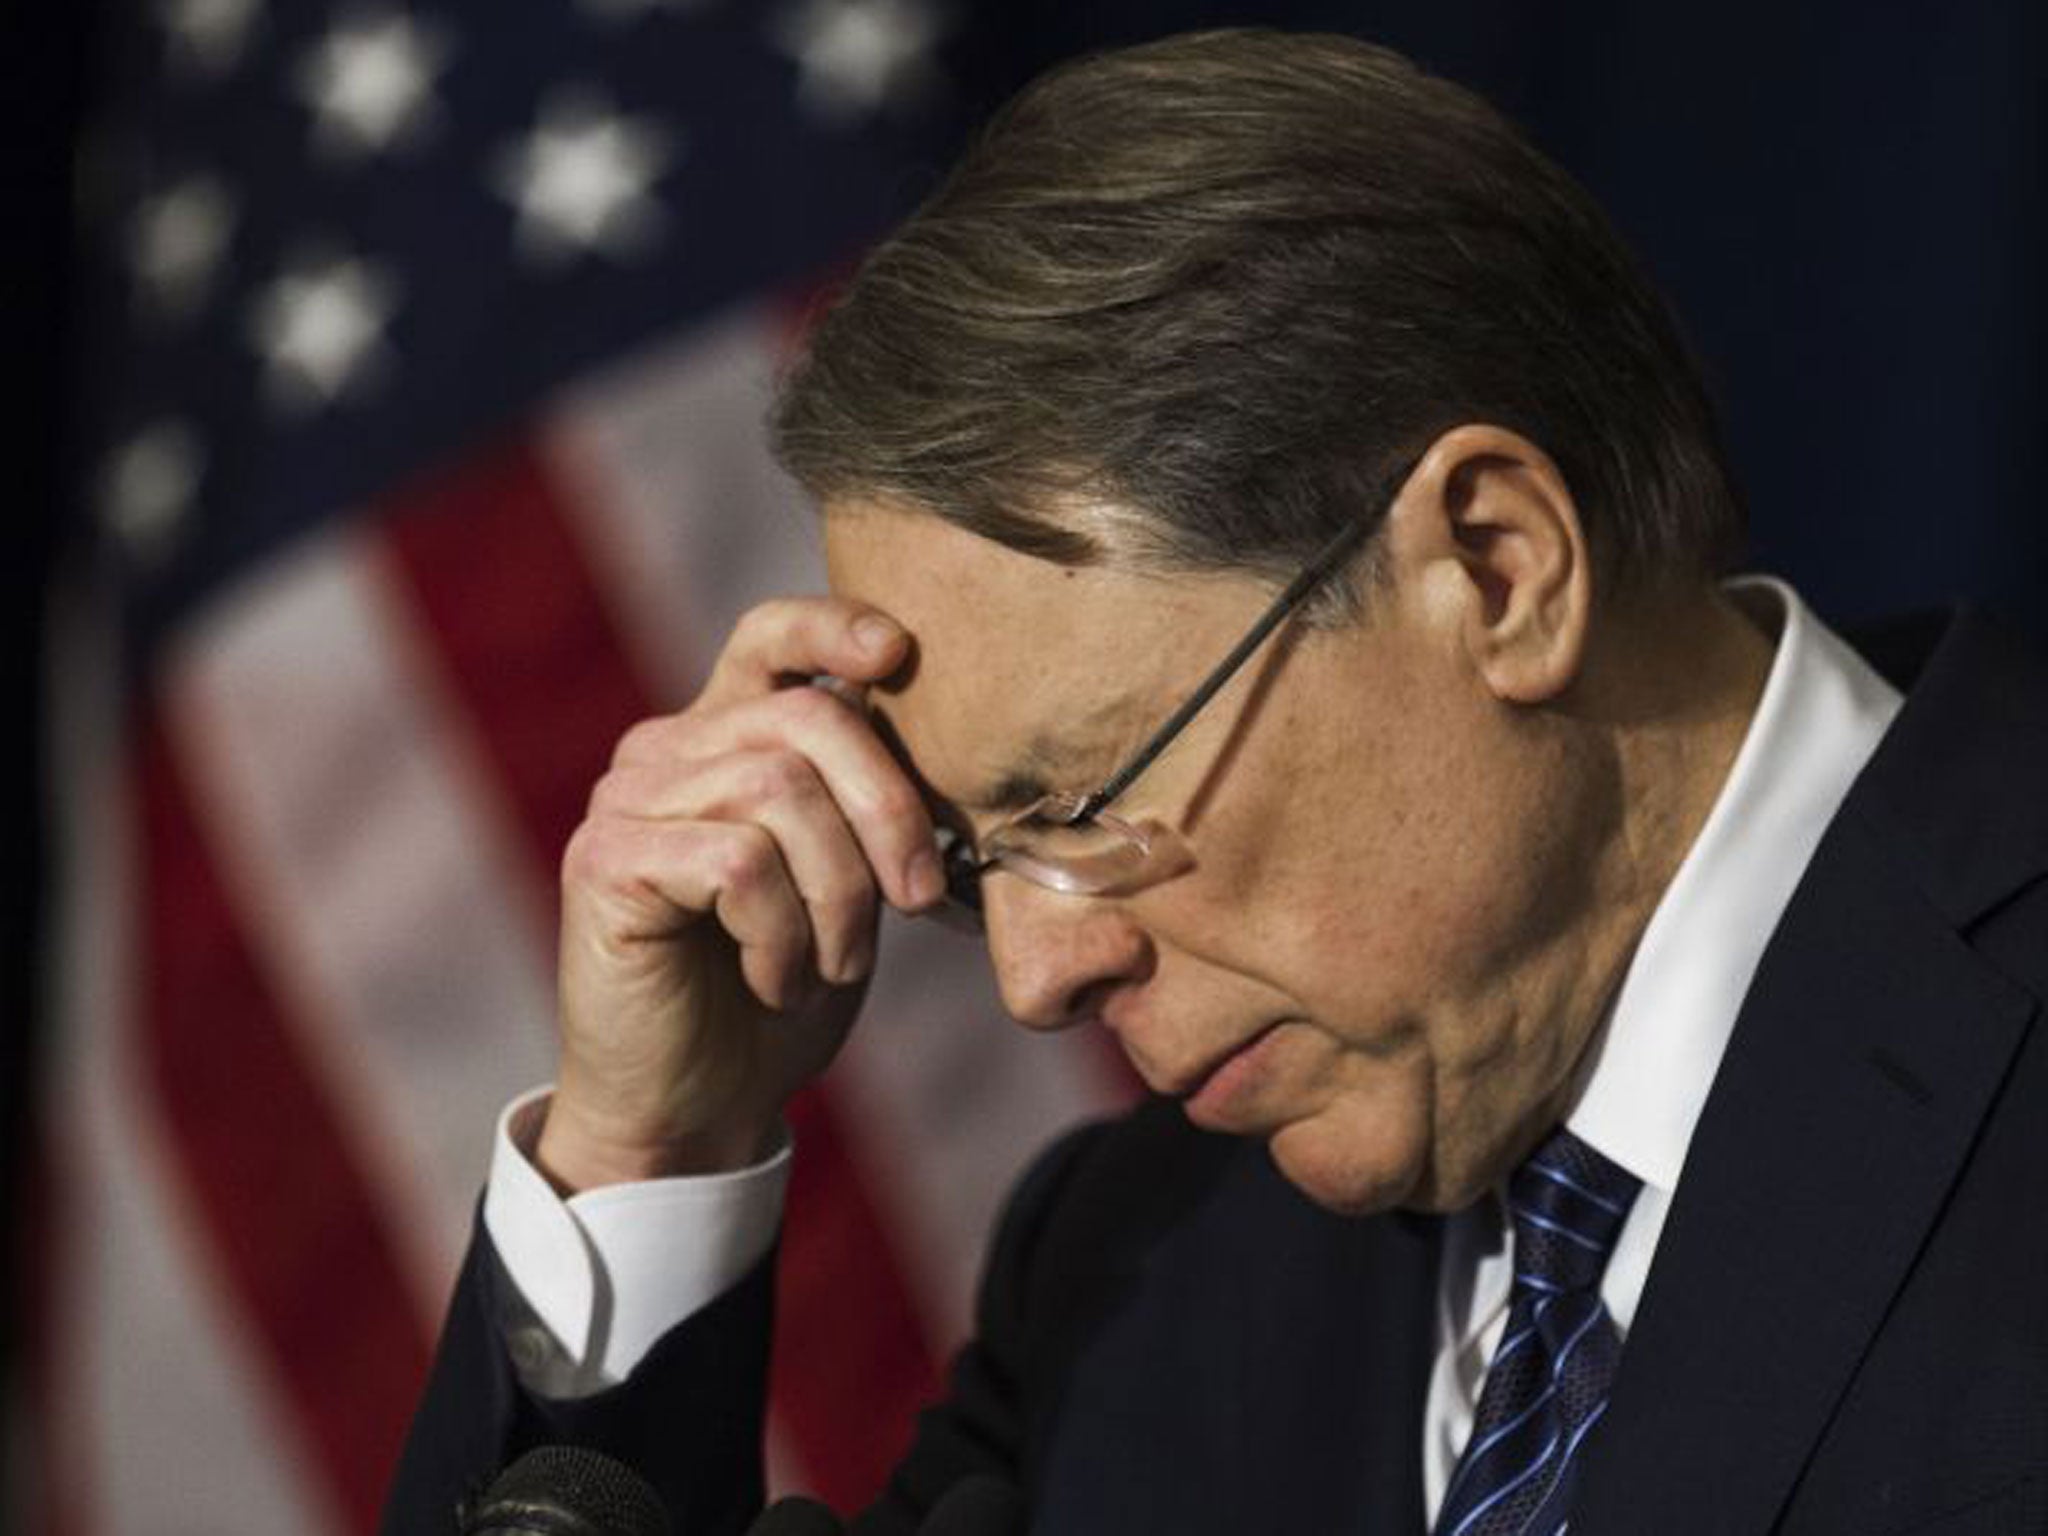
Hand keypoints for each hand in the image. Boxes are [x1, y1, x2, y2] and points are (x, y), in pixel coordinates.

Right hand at [535, 598, 944, 1190]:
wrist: (694, 1109)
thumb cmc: (779, 994)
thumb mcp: (844, 885)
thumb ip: (862, 806)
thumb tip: (938, 740)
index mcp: (724, 739)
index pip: (771, 636)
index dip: (834, 625)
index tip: (899, 652)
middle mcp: (665, 750)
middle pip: (807, 718)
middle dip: (888, 811)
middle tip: (918, 901)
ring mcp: (626, 799)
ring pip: (779, 792)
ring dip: (837, 897)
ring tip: (830, 965)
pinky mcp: (605, 860)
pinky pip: (738, 862)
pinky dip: (783, 934)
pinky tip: (775, 982)